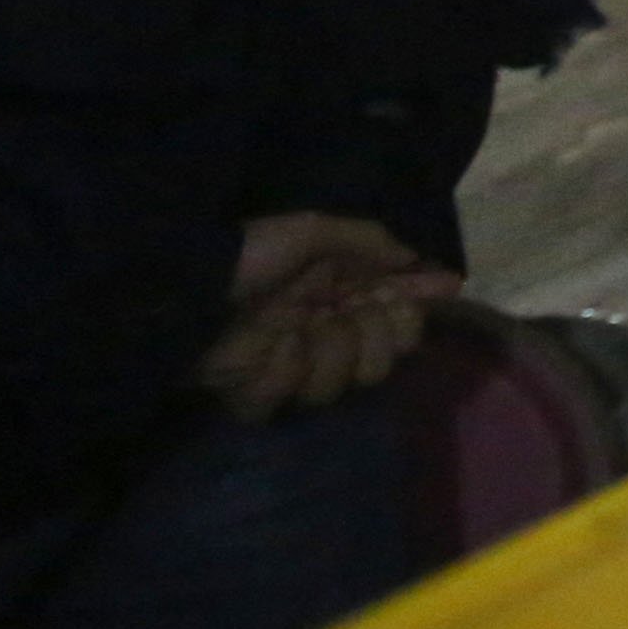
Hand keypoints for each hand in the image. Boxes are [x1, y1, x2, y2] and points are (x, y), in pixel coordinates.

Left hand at [200, 213, 455, 420]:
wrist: (185, 294)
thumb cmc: (250, 258)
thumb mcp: (310, 231)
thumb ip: (368, 241)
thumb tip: (416, 258)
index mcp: (344, 291)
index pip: (403, 306)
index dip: (422, 302)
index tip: (442, 290)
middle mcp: (331, 329)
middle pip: (388, 354)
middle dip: (376, 335)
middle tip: (351, 315)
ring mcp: (300, 365)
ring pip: (348, 379)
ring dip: (324, 353)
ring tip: (294, 332)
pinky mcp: (265, 393)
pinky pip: (294, 396)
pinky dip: (279, 372)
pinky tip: (264, 352)